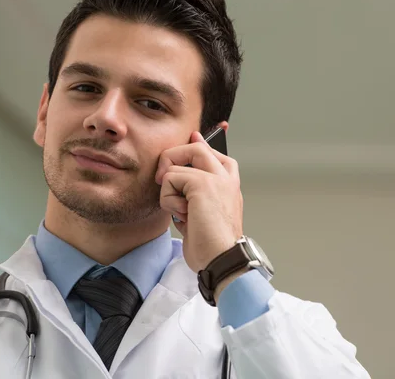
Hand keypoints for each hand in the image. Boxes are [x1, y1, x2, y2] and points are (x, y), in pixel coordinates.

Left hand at [156, 131, 242, 272]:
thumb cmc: (211, 244)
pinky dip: (169, 199)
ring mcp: (216, 178)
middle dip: (172, 158)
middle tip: (164, 180)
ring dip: (170, 190)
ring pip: (177, 163)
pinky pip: (171, 178)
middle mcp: (226, 177)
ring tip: (182, 210)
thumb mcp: (199, 214)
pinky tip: (183, 214)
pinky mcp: (203, 183)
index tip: (194, 136)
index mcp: (229, 184)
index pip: (214, 152)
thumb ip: (191, 193)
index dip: (199, 143)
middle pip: (195, 147)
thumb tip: (174, 173)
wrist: (221, 258)